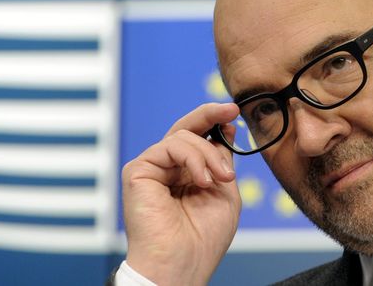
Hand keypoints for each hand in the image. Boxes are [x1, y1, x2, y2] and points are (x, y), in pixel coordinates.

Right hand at [121, 103, 240, 284]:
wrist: (181, 263)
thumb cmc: (203, 237)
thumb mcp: (224, 190)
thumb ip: (222, 159)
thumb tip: (226, 126)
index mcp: (186, 173)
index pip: (199, 138)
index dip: (215, 122)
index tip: (235, 113)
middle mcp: (167, 168)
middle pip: (186, 128)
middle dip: (210, 114)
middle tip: (231, 109)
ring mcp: (152, 168)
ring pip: (184, 136)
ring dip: (210, 155)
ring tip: (221, 180)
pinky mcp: (138, 171)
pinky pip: (170, 146)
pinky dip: (194, 159)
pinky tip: (204, 181)